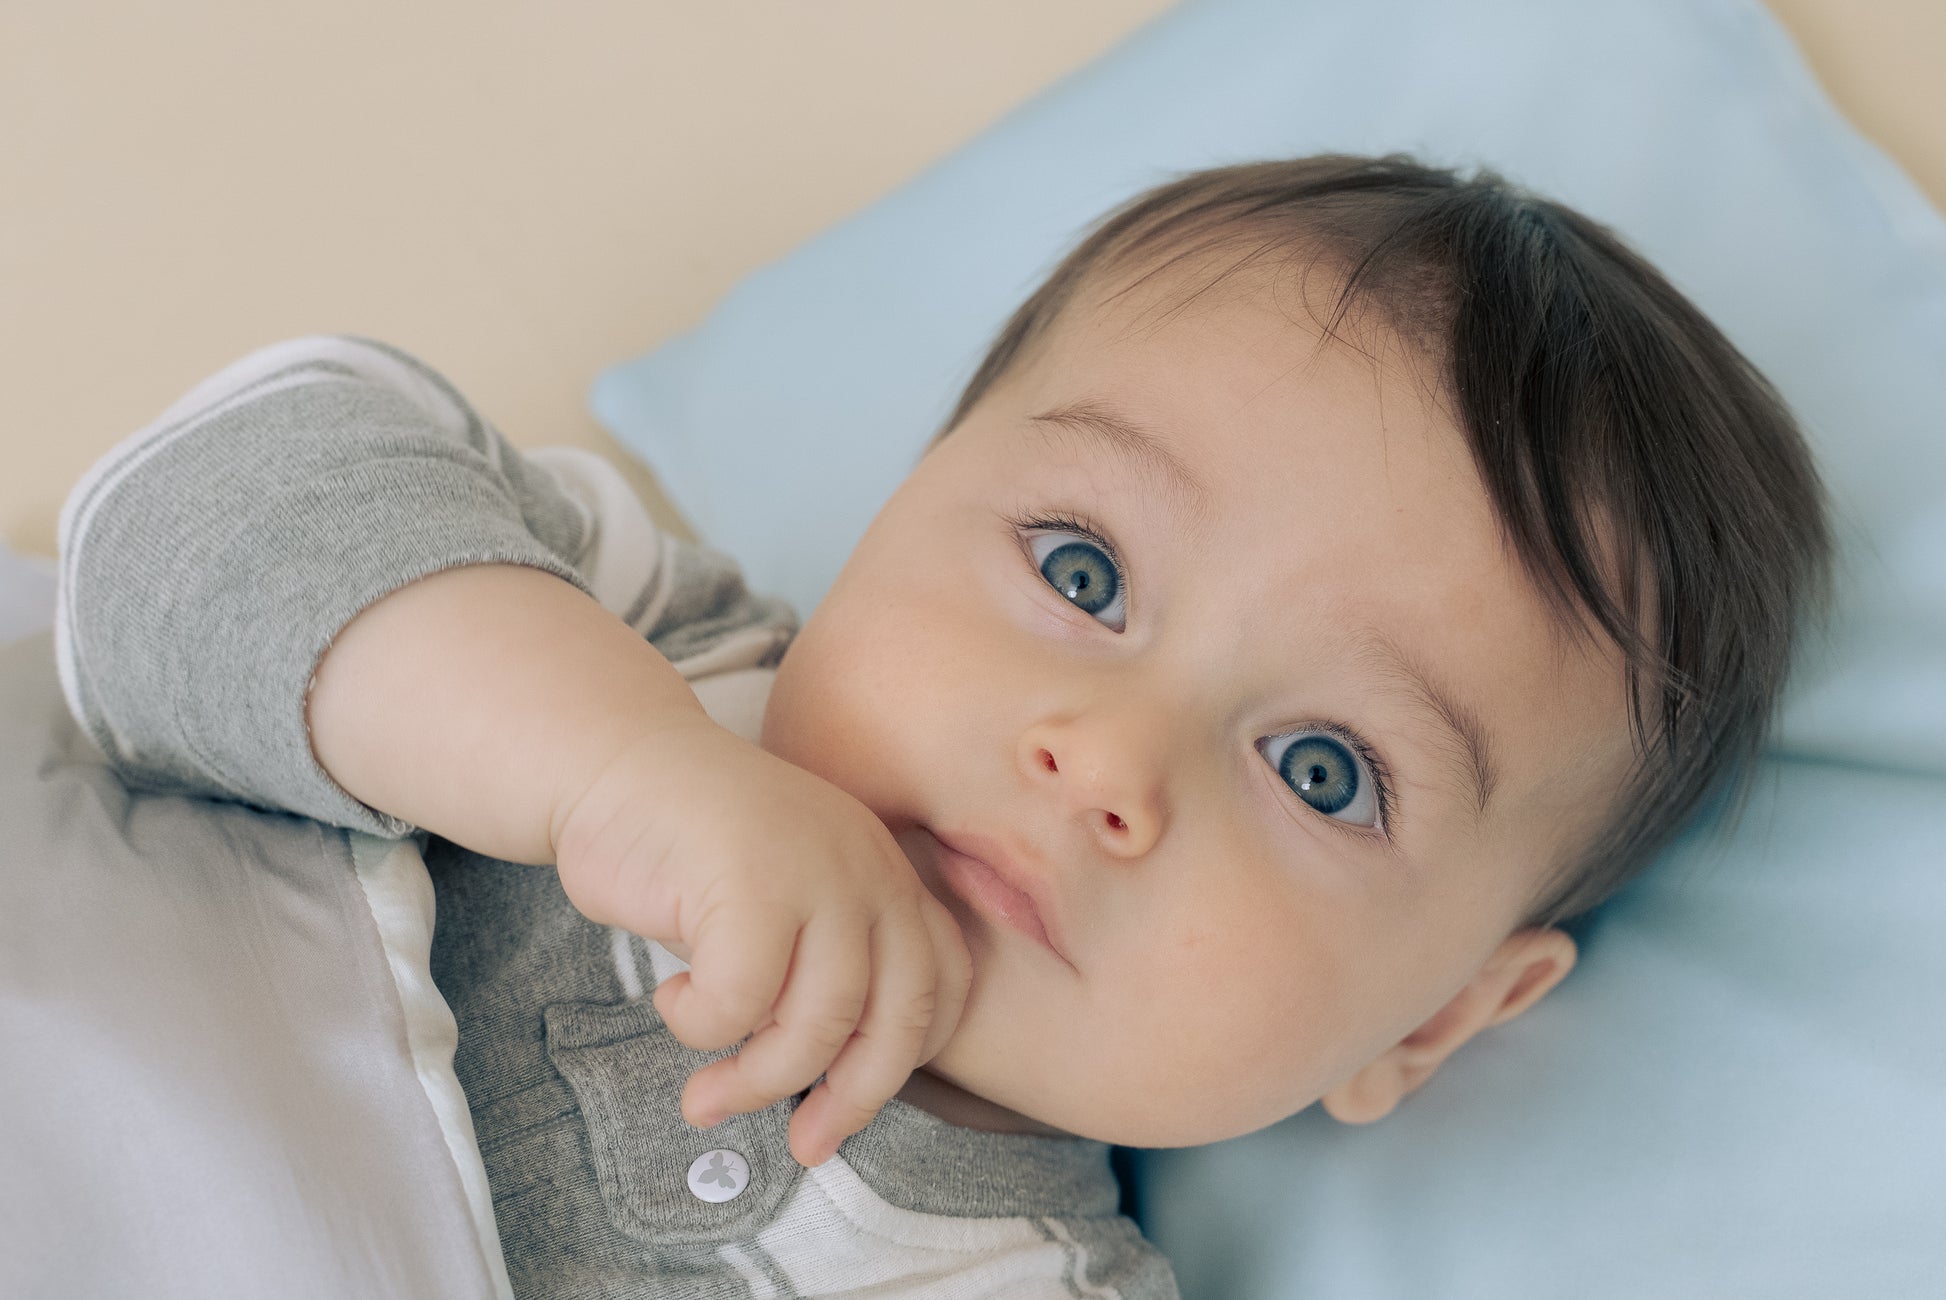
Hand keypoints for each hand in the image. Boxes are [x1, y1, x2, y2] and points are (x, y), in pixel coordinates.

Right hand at [552, 714, 972, 1167]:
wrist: (614, 763)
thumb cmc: (689, 851)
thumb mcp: (785, 903)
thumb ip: (822, 967)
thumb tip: (833, 1087)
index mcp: (886, 872)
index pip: (943, 982)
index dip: (907, 1060)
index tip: (851, 1106)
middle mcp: (867, 867)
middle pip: (896, 1018)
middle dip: (851, 1099)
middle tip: (806, 1145)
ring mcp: (814, 870)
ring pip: (817, 1023)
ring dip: (757, 1078)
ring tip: (707, 1091)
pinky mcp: (749, 878)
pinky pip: (740, 1000)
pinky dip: (702, 1024)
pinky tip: (674, 998)